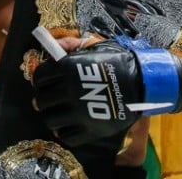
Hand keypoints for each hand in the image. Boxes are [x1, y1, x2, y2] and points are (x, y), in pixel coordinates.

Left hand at [31, 37, 181, 144]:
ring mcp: (78, 113)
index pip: (39, 78)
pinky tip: (68, 126)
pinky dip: (63, 132)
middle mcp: (68, 91)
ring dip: (51, 116)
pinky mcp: (89, 130)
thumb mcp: (94, 46)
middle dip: (44, 99)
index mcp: (67, 69)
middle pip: (41, 101)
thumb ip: (71, 45)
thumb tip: (53, 46)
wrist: (142, 82)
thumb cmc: (117, 61)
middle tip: (52, 98)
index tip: (45, 82)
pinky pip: (66, 136)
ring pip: (50, 120)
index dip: (40, 80)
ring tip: (58, 113)